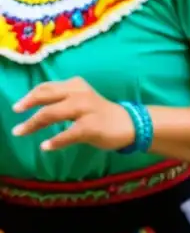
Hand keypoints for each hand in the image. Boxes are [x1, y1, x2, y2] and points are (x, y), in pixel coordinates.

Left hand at [12, 77, 135, 151]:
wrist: (130, 124)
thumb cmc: (100, 113)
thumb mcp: (81, 99)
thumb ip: (62, 99)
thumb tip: (34, 104)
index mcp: (76, 86)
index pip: (48, 87)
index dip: (31, 95)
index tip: (18, 106)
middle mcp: (80, 94)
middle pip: (47, 96)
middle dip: (28, 104)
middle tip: (16, 112)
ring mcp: (87, 109)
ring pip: (54, 112)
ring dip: (35, 123)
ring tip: (20, 132)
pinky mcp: (92, 126)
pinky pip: (69, 133)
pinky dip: (56, 140)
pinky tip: (46, 146)